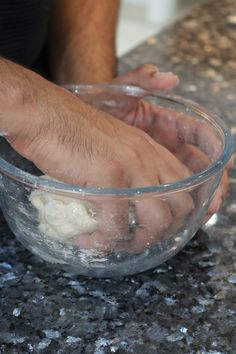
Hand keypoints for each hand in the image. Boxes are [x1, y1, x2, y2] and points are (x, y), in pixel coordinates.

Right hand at [3, 67, 193, 252]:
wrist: (43, 114)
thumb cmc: (70, 130)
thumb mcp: (111, 145)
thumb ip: (128, 166)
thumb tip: (129, 199)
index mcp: (150, 149)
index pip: (186, 184)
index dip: (177, 212)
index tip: (154, 227)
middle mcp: (148, 157)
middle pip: (181, 207)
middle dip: (163, 231)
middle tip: (135, 239)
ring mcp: (131, 166)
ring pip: (157, 221)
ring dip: (138, 241)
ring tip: (113, 242)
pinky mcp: (108, 177)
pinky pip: (116, 224)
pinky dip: (103, 241)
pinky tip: (87, 239)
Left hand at [101, 64, 231, 222]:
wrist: (75, 122)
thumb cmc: (101, 104)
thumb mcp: (120, 89)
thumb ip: (142, 79)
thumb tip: (169, 77)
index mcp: (167, 124)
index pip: (198, 134)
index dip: (214, 145)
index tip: (225, 160)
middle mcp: (167, 145)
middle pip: (199, 164)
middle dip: (211, 182)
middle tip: (213, 200)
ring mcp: (156, 164)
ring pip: (185, 182)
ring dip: (197, 198)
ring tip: (202, 214)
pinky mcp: (143, 178)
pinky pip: (163, 193)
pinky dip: (172, 205)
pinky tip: (175, 219)